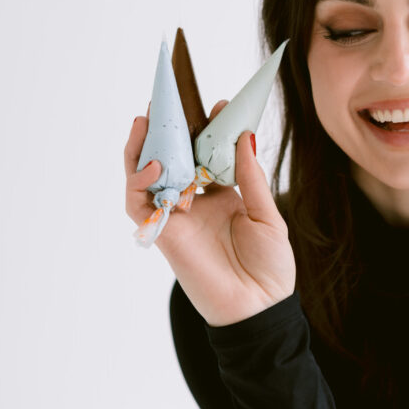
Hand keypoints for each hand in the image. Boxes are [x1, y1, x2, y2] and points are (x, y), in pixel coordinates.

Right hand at [125, 101, 295, 325]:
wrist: (260, 307)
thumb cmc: (269, 267)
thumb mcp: (266, 214)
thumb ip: (249, 176)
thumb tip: (242, 134)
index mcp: (219, 197)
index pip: (202, 155)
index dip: (204, 129)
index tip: (216, 104)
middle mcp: (193, 204)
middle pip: (169, 160)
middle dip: (164, 131)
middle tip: (164, 100)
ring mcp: (175, 218)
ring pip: (144, 177)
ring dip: (141, 148)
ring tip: (146, 120)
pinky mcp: (163, 234)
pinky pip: (139, 204)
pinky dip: (140, 181)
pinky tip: (155, 163)